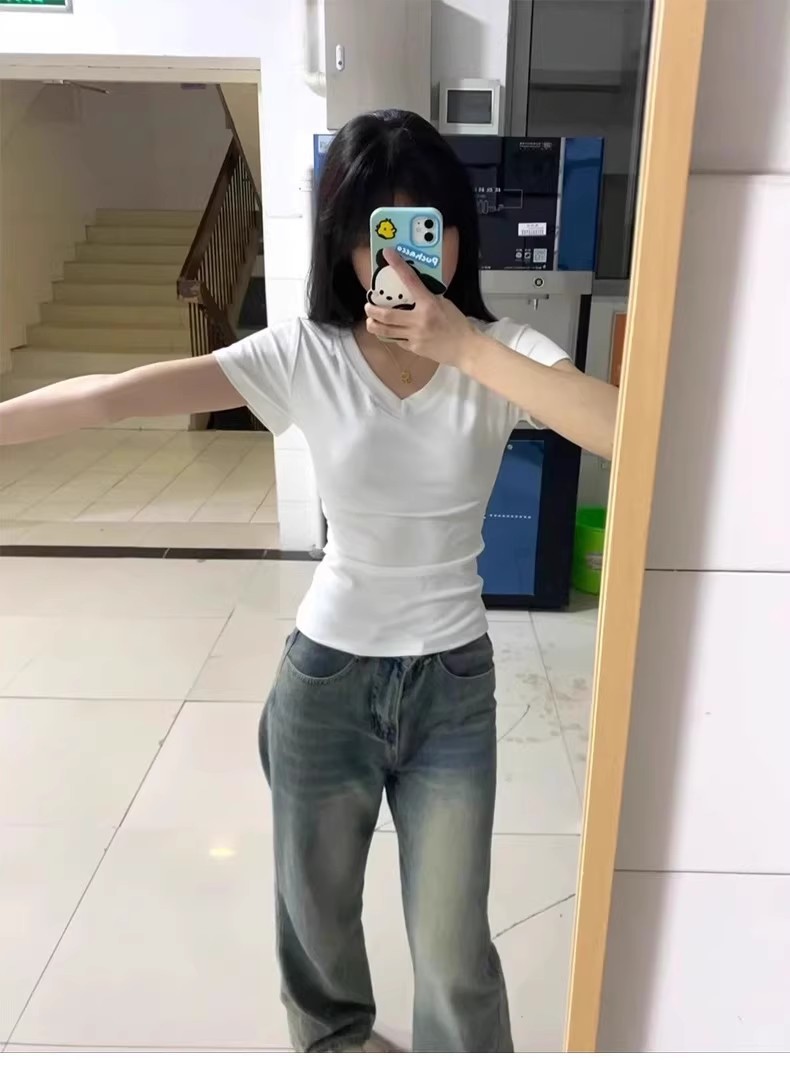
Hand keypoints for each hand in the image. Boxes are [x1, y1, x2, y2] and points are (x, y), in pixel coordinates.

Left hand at [364, 249, 481, 368]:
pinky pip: (397, 341)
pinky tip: (388, 333)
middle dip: (373, 310)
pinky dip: (391, 336)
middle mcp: (419, 319)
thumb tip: (414, 290)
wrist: (465, 348)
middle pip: (387, 315)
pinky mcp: (414, 348)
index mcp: (429, 304)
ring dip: (374, 325)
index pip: (410, 280)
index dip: (398, 265)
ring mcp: (415, 335)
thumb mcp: (445, 304)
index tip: (387, 254)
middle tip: (368, 306)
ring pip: (386, 331)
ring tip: (370, 322)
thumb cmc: (457, 324)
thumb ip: (428, 297)